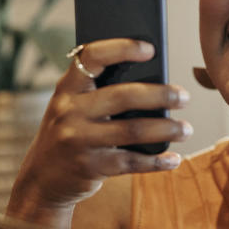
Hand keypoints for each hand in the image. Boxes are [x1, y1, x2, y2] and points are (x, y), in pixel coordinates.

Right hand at [7, 39, 191, 228]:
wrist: (42, 180)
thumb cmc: (68, 133)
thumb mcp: (71, 108)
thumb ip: (98, 92)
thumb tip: (153, 79)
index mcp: (67, 88)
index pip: (93, 56)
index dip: (122, 48)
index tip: (150, 49)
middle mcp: (70, 111)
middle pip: (123, 96)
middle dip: (160, 95)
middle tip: (183, 97)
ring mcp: (78, 140)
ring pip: (133, 130)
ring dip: (166, 129)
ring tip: (185, 128)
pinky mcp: (90, 167)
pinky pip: (131, 162)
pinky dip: (156, 161)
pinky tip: (173, 159)